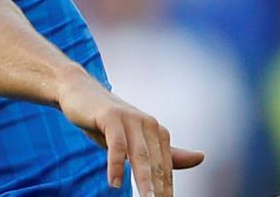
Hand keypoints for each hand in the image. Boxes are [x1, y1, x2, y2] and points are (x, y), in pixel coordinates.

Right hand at [56, 67, 204, 196]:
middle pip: (155, 164)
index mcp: (158, 131)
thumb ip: (165, 152)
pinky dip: (115, 166)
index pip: (165, 168)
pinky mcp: (111, 117)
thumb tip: (201, 157)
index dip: (166, 189)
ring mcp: (130, 119)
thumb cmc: (107, 121)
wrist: (79, 92)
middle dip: (158, 189)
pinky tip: (114, 183)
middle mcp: (148, 124)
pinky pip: (116, 145)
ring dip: (143, 180)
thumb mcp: (135, 140)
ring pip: (139, 156)